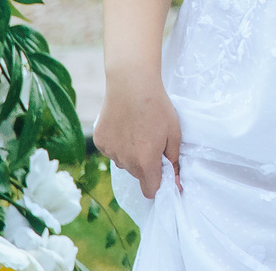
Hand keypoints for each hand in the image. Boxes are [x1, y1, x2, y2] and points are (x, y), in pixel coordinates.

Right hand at [92, 69, 182, 201]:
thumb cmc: (157, 106)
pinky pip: (112, 150)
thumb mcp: (174, 132)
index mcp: (146, 162)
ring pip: (124, 162)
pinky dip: (118, 143)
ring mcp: (110, 152)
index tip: (163, 173)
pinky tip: (124, 125)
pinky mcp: (99, 141)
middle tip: (151, 141)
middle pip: (138, 174)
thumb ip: (174, 160)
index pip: (150, 191)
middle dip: (146, 164)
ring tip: (137, 129)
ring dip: (130, 154)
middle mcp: (126, 162)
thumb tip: (176, 182)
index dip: (158, 184)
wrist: (131, 84)